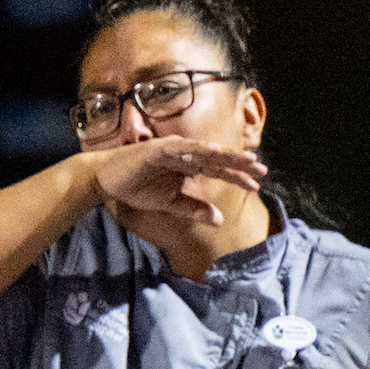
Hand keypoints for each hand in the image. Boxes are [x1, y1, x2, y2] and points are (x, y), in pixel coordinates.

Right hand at [89, 137, 266, 226]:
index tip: (256, 184)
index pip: (217, 170)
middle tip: (261, 168)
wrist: (108, 181)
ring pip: (204, 151)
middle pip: (216, 158)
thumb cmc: (137, 187)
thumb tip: (219, 220)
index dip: (236, 176)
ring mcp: (172, 149)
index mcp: (188, 166)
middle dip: (238, 163)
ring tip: (244, 159)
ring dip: (224, 155)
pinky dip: (196, 149)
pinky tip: (212, 152)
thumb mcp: (170, 203)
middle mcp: (184, 154)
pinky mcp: (158, 149)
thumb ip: (193, 209)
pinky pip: (180, 148)